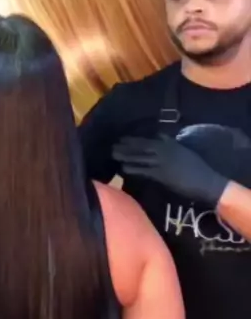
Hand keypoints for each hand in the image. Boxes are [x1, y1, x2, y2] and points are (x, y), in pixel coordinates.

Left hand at [112, 135, 227, 205]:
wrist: (206, 181)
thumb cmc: (197, 167)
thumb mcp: (183, 150)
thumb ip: (170, 142)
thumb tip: (160, 136)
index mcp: (170, 144)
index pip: (148, 140)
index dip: (134, 139)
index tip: (123, 138)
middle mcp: (164, 151)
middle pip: (141, 147)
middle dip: (126, 146)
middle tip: (113, 145)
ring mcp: (162, 162)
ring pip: (140, 157)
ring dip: (126, 155)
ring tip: (113, 154)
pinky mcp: (161, 175)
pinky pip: (143, 171)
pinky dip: (133, 169)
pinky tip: (123, 168)